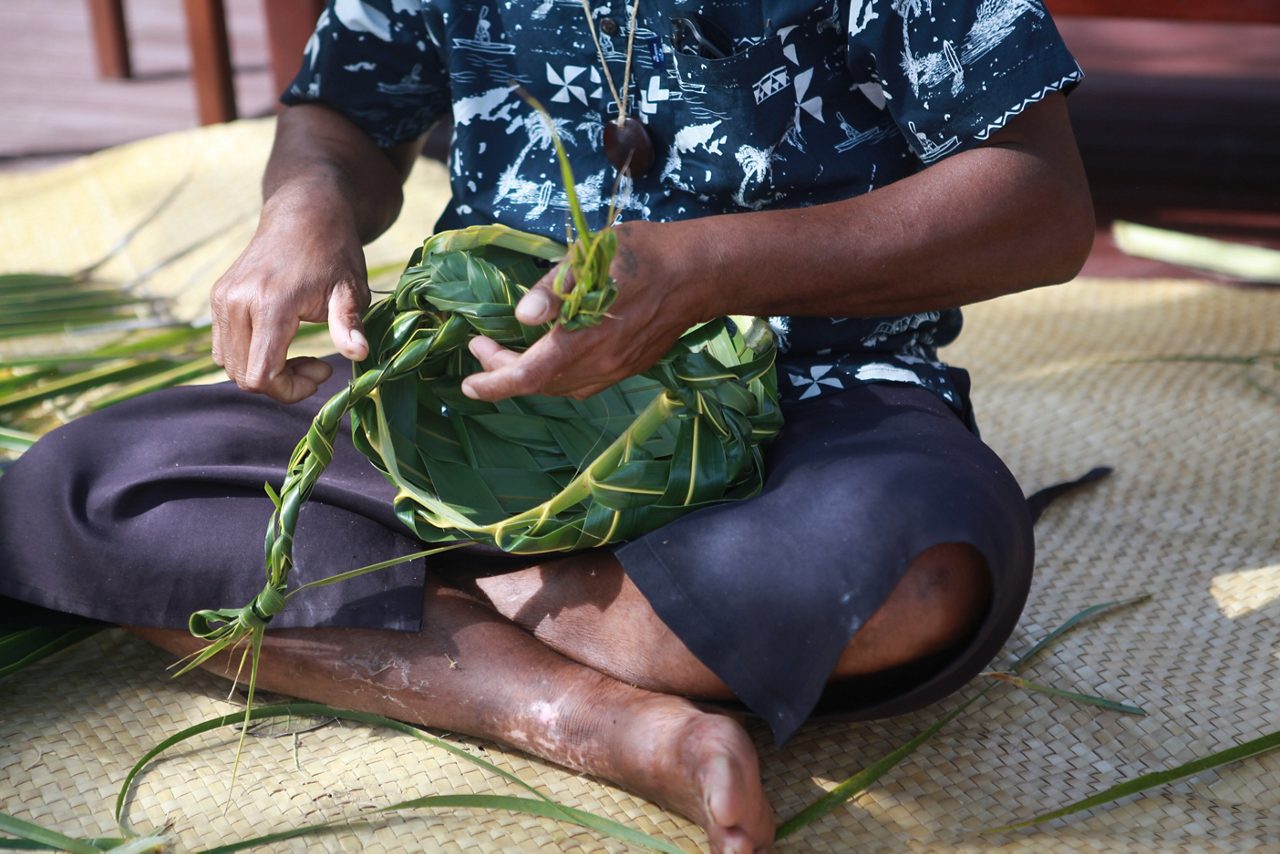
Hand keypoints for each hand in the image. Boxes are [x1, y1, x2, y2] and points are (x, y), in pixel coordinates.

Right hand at [210, 187, 370, 402]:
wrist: (303, 213)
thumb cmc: (333, 252)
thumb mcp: (350, 288)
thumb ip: (349, 323)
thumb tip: (359, 354)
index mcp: (270, 304)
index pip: (261, 375)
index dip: (290, 389)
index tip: (322, 372)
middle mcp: (237, 302)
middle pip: (243, 375)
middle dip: (280, 383)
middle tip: (315, 366)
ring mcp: (222, 299)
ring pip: (230, 364)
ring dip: (264, 371)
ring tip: (299, 354)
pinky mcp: (218, 298)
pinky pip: (223, 347)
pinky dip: (249, 356)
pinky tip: (280, 342)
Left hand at [460, 220, 711, 400]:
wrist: (701, 272)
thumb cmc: (644, 255)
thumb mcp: (593, 256)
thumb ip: (554, 289)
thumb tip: (522, 315)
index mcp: (584, 338)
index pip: (528, 376)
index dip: (494, 384)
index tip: (468, 383)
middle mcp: (600, 363)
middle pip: (541, 385)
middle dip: (505, 372)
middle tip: (483, 345)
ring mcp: (618, 369)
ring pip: (563, 388)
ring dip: (532, 378)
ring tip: (511, 353)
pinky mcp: (631, 367)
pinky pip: (585, 384)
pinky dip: (558, 378)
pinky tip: (553, 358)